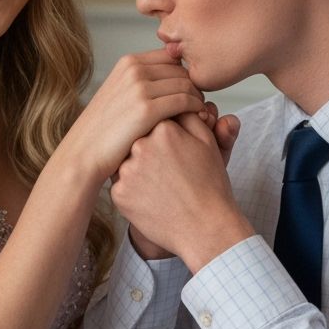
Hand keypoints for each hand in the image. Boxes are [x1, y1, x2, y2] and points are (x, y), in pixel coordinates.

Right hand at [56, 50, 204, 188]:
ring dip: (198, 100)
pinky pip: (185, 101)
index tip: (190, 93)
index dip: (185, 75)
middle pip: (182, 71)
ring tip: (201, 115)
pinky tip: (198, 121)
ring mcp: (139, 88)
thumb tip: (172, 78)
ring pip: (187, 85)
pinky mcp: (146, 109)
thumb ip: (142, 82)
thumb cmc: (104, 131)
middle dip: (194, 88)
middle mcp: (134, 70)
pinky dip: (196, 110)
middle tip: (200, 106)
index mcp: (128, 62)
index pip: (172, 58)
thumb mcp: (119, 95)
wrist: (84, 154)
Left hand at [112, 111, 254, 271]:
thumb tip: (176, 100)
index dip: (167, 136)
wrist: (205, 227)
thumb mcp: (207, 142)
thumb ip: (189, 115)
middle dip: (151, 150)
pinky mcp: (118, 194)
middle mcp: (140, 145)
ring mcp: (126, 171)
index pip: (155, 120)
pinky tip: (152, 197)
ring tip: (162, 184)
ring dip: (139, 168)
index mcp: (162, 127)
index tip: (178, 151)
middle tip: (170, 170)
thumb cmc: (210, 184)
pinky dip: (133, 189)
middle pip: (138, 138)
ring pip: (126, 161)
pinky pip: (121, 184)